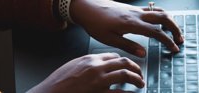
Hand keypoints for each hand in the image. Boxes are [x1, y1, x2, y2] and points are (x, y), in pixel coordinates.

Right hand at [27, 53, 143, 92]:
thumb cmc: (58, 82)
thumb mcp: (73, 66)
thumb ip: (87, 64)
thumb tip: (99, 65)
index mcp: (90, 59)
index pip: (113, 56)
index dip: (123, 61)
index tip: (127, 65)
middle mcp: (97, 68)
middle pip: (123, 62)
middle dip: (135, 67)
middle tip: (139, 73)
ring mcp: (99, 81)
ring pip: (125, 75)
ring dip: (137, 79)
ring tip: (140, 83)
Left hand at [70, 0, 183, 56]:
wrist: (87, 7)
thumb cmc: (95, 23)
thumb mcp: (109, 39)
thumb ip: (128, 46)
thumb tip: (143, 54)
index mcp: (132, 24)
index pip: (156, 32)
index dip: (167, 41)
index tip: (174, 48)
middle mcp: (136, 14)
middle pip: (163, 18)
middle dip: (175, 28)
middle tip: (180, 39)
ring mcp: (135, 9)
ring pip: (159, 11)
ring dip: (170, 20)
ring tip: (174, 31)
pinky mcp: (132, 8)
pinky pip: (152, 9)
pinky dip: (161, 15)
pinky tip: (160, 22)